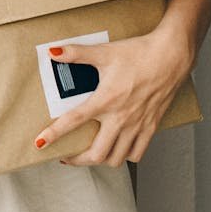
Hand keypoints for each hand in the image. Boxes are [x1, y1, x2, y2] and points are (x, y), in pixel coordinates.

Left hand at [33, 24, 191, 166]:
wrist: (170, 57)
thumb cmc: (138, 53)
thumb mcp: (104, 52)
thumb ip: (76, 54)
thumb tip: (53, 51)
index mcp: (106, 100)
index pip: (74, 121)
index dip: (54, 134)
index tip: (40, 143)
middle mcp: (121, 118)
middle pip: (97, 154)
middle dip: (77, 160)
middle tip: (65, 156)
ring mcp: (137, 125)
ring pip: (117, 158)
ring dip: (100, 160)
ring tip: (88, 155)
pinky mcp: (151, 127)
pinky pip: (137, 153)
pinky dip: (125, 156)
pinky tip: (117, 149)